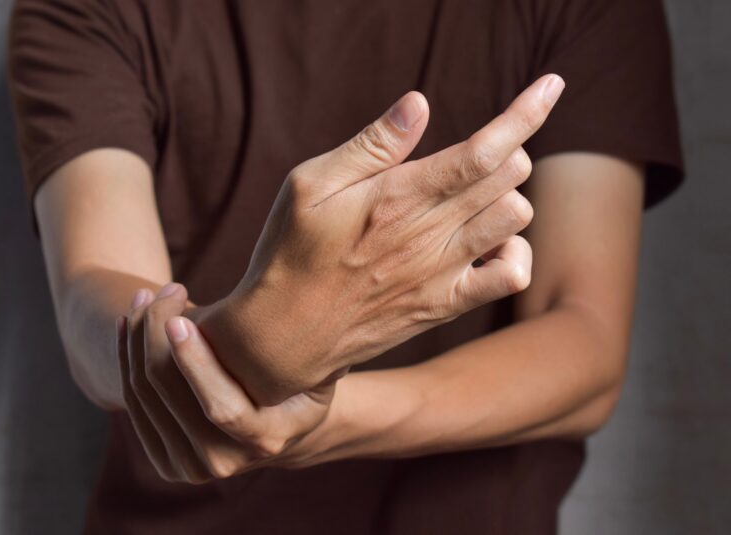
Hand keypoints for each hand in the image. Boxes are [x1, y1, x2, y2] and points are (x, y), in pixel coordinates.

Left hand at [117, 283, 335, 482]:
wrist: (279, 422)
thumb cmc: (297, 378)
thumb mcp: (304, 365)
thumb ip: (267, 348)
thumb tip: (227, 317)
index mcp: (266, 439)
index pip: (222, 407)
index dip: (195, 363)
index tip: (178, 319)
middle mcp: (224, 462)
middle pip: (170, 394)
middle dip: (156, 333)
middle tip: (163, 289)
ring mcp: (190, 467)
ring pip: (144, 394)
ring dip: (137, 338)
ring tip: (145, 295)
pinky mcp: (165, 461)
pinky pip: (133, 402)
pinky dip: (126, 357)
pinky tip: (128, 321)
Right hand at [199, 74, 564, 404]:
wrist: (285, 337)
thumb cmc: (290, 252)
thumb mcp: (309, 187)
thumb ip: (370, 146)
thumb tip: (419, 103)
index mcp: (396, 196)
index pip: (482, 149)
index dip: (524, 113)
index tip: (552, 85)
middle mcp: (428, 234)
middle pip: (509, 175)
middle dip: (506, 149)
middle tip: (475, 155)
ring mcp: (441, 273)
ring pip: (516, 217)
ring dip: (507, 196)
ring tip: (472, 199)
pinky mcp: (445, 305)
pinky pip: (512, 275)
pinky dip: (513, 252)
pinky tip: (484, 245)